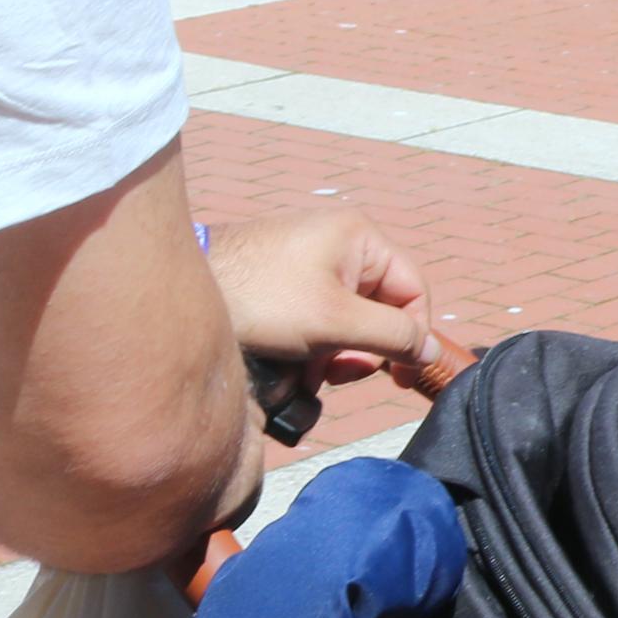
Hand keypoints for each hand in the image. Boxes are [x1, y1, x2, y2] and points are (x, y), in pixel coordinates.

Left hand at [206, 210, 430, 384]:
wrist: (187, 294)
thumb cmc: (262, 298)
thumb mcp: (336, 322)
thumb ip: (391, 337)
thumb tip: (429, 351)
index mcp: (360, 238)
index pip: (412, 290)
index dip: (414, 336)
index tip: (402, 379)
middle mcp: (339, 246)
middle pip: (378, 310)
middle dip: (361, 351)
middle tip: (336, 374)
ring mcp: (309, 266)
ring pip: (346, 323)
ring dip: (333, 357)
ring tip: (306, 372)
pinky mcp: (284, 288)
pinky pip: (317, 324)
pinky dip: (310, 350)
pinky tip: (289, 367)